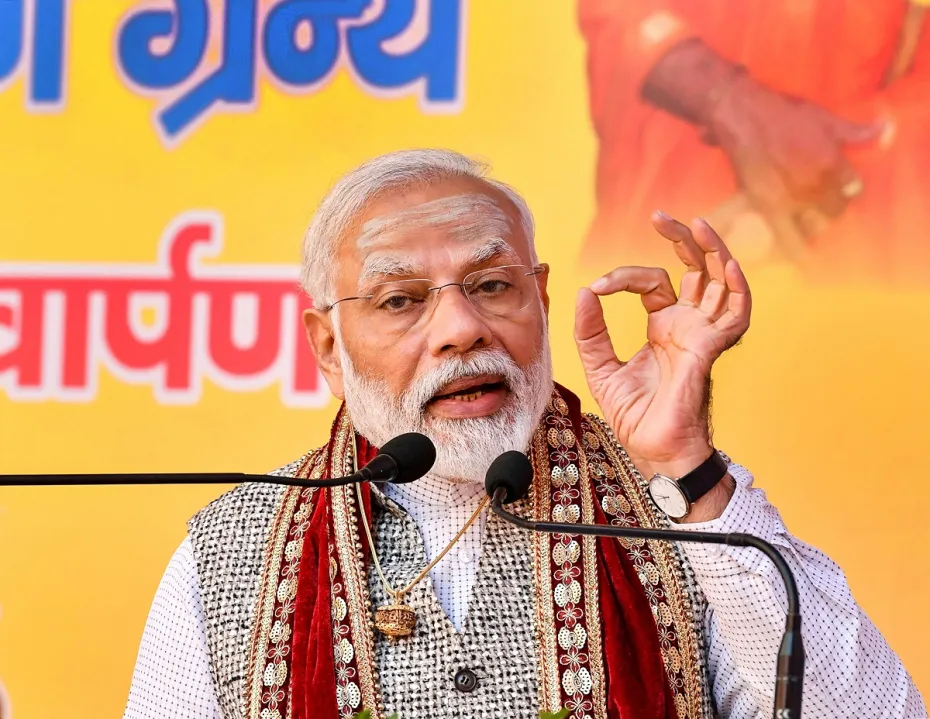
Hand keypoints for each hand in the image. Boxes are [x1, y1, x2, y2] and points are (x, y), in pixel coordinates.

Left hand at [574, 213, 749, 484]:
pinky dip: (736, 290)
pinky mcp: (708, 350)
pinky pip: (735, 315)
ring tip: (698, 224)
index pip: (652, 282)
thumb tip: (583, 292)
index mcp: (665, 327)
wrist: (654, 451)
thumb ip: (591, 332)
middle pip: (695, 269)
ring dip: (713, 251)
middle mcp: (688, 325)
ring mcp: (703, 335)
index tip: (597, 287)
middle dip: (682, 240)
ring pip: (720, 282)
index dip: (624, 277)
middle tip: (662, 216)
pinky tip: (725, 266)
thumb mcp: (601, 367)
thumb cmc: (636, 415)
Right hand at [706, 74, 882, 256]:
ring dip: (814, 228)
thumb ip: (854, 131)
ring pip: (815, 227)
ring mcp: (793, 199)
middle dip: (830, 208)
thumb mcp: (823, 118)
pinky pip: (789, 239)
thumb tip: (884, 131)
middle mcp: (817, 185)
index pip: (852, 188)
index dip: (845, 188)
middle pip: (835, 210)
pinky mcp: (769, 209)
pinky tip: (806, 265)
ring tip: (809, 227)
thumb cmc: (782, 113)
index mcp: (834, 163)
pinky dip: (799, 254)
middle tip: (819, 204)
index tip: (838, 188)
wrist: (743, 118)